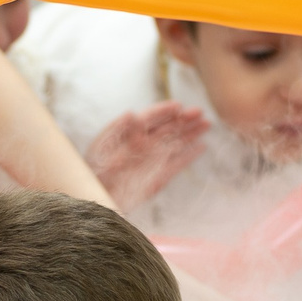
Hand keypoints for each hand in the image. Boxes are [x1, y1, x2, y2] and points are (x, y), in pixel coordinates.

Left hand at [87, 102, 208, 210]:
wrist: (96, 195)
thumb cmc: (94, 169)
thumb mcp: (102, 147)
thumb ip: (118, 130)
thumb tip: (131, 113)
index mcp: (129, 134)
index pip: (150, 118)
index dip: (164, 111)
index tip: (178, 105)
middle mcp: (143, 145)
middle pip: (167, 128)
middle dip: (183, 119)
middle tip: (200, 111)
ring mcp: (152, 160)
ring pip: (175, 143)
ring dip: (191, 134)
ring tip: (207, 124)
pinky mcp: (159, 177)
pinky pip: (177, 164)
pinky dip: (189, 156)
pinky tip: (201, 147)